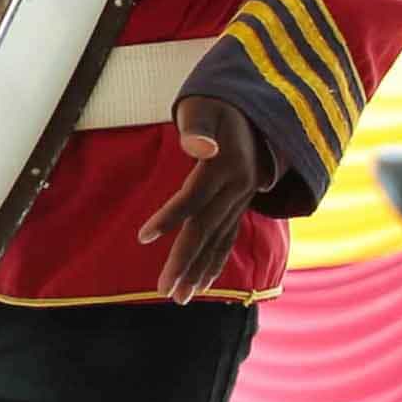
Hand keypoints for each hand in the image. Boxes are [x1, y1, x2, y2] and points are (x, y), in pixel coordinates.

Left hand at [139, 92, 278, 300]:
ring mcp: (242, 199)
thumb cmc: (219, 103)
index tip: (143, 236)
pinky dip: (215, 262)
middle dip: (185, 262)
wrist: (258, 105)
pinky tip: (202, 284)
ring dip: (200, 271)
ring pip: (219, 240)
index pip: (194, 196)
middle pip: (206, 228)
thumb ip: (198, 126)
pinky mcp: (241, 204)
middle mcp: (237, 188)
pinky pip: (228, 238)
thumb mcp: (205, 105)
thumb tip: (200, 148)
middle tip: (165, 292)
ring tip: (180, 298)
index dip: (170, 216)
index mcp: (226, 165)